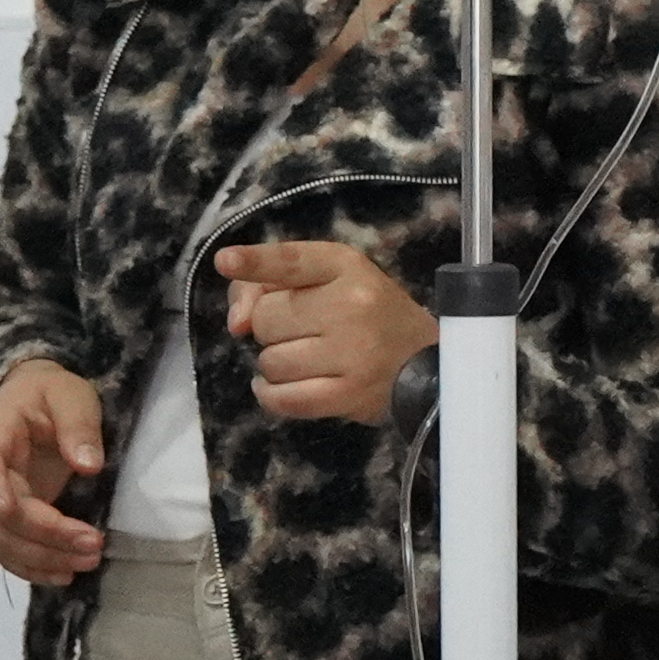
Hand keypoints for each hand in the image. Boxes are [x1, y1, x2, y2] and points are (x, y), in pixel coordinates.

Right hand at [0, 359, 109, 587]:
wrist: (33, 400)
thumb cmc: (50, 394)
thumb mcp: (69, 395)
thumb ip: (77, 426)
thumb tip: (88, 466)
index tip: (24, 514)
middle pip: (1, 518)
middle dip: (45, 537)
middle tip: (93, 544)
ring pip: (5, 543)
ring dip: (43, 559)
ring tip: (87, 562)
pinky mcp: (8, 519)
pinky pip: (11, 551)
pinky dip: (34, 568)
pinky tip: (64, 576)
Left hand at [212, 240, 432, 424]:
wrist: (432, 365)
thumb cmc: (373, 318)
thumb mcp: (334, 282)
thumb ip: (271, 285)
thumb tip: (235, 324)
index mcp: (347, 266)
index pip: (291, 261)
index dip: (255, 262)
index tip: (226, 262)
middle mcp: (350, 304)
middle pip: (265, 318)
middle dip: (271, 328)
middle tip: (302, 332)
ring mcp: (350, 353)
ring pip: (270, 361)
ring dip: (275, 364)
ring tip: (306, 360)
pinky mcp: (348, 395)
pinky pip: (282, 398)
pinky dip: (271, 395)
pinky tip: (281, 387)